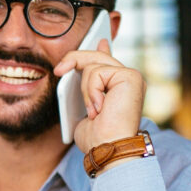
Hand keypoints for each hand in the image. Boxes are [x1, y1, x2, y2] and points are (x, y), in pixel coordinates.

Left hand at [54, 39, 146, 153]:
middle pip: (97, 57)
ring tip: (94, 112)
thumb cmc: (97, 138)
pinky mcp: (130, 77)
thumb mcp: (86, 108)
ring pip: (93, 65)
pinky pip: (97, 72)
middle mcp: (129, 80)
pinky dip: (91, 92)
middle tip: (59, 70)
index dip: (102, 50)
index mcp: (120, 88)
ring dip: (86, 91)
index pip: (109, 62)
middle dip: (74, 59)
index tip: (101, 41)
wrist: (108, 149)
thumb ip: (87, 89)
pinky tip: (100, 109)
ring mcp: (131, 77)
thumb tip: (79, 71)